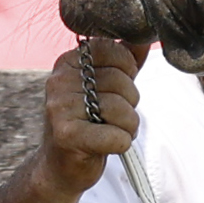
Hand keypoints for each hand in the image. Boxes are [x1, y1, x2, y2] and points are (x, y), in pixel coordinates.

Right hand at [38, 36, 146, 193]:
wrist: (60, 166)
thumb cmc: (87, 124)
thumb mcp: (105, 88)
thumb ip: (124, 62)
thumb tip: (144, 36)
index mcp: (68, 63)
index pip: (113, 49)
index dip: (127, 71)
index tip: (116, 89)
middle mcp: (59, 81)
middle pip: (121, 82)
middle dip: (129, 104)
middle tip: (112, 117)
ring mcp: (60, 107)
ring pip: (122, 109)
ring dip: (127, 127)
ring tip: (109, 132)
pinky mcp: (67, 135)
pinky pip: (117, 136)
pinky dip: (121, 144)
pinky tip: (104, 146)